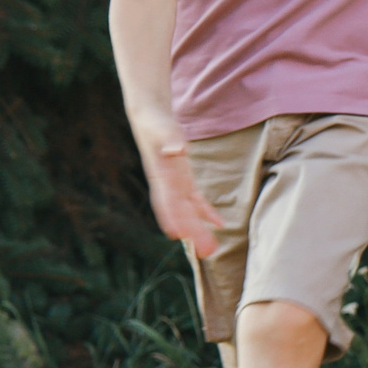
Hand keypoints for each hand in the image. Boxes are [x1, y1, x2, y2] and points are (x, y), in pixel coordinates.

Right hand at [131, 118, 220, 257]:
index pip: (168, 200)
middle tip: (206, 252)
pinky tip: (218, 223)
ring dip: (199, 228)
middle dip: (192, 231)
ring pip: (187, 211)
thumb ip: (169, 140)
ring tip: (211, 248)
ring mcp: (174, 183)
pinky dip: (205, 212)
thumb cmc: (156, 122)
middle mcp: (166, 184)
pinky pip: (194, 200)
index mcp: (160, 175)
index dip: (175, 218)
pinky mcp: (182, 179)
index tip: (181, 236)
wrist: (148, 116)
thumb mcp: (163, 128)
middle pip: (180, 212)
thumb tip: (177, 150)